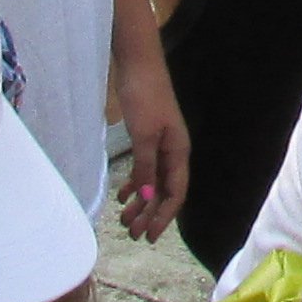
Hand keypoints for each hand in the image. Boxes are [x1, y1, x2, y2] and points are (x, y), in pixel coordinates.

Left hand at [116, 44, 190, 243]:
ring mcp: (161, 144)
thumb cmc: (145, 98)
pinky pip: (144, 168)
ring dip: (141, 202)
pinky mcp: (148, 137)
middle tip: (131, 234)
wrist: (138, 65)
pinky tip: (123, 194)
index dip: (164, 217)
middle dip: (149, 214)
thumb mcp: (143, 136)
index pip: (176, 193)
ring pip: (153, 182)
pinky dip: (135, 183)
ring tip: (124, 219)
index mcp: (178, 152)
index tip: (150, 236)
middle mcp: (173, 152)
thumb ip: (145, 168)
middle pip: (164, 191)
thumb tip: (147, 199)